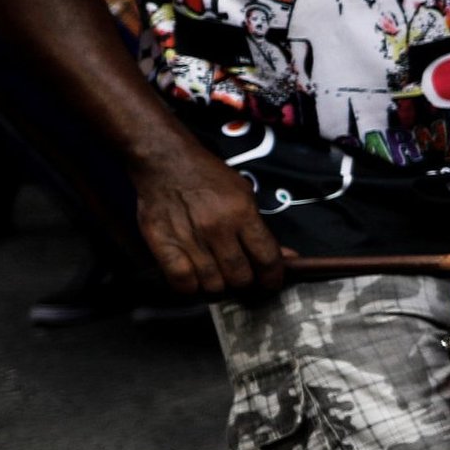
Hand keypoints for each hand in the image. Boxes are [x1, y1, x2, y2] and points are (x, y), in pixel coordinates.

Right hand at [132, 144, 284, 298]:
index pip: (267, 259)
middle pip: (240, 277)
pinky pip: (181, 282)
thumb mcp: (245, 195)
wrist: (166, 161)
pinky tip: (195, 279)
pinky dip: (191, 287)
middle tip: (242, 277)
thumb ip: (261, 229)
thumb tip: (287, 258)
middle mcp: (217, 228)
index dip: (273, 278)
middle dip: (246, 282)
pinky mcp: (162, 244)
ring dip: (219, 286)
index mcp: (242, 213)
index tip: (271, 283)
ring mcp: (188, 238)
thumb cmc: (209, 177)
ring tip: (218, 276)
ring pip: (213, 284)